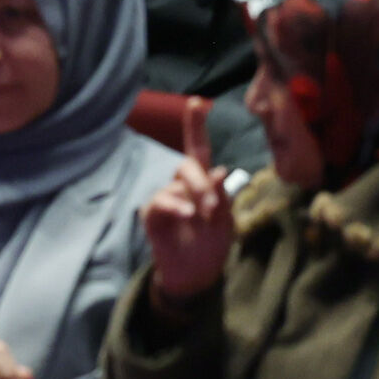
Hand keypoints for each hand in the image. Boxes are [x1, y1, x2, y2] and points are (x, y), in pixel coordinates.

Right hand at [139, 104, 236, 298]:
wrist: (196, 275)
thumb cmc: (212, 245)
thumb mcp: (226, 221)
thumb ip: (222, 196)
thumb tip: (220, 170)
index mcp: (202, 182)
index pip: (198, 149)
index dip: (196, 126)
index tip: (197, 103)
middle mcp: (182, 185)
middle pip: (187, 164)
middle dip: (202, 180)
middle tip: (212, 205)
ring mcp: (166, 198)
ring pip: (175, 183)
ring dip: (193, 195)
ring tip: (203, 215)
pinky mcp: (153, 215)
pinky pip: (159, 201)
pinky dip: (174, 205)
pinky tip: (187, 214)